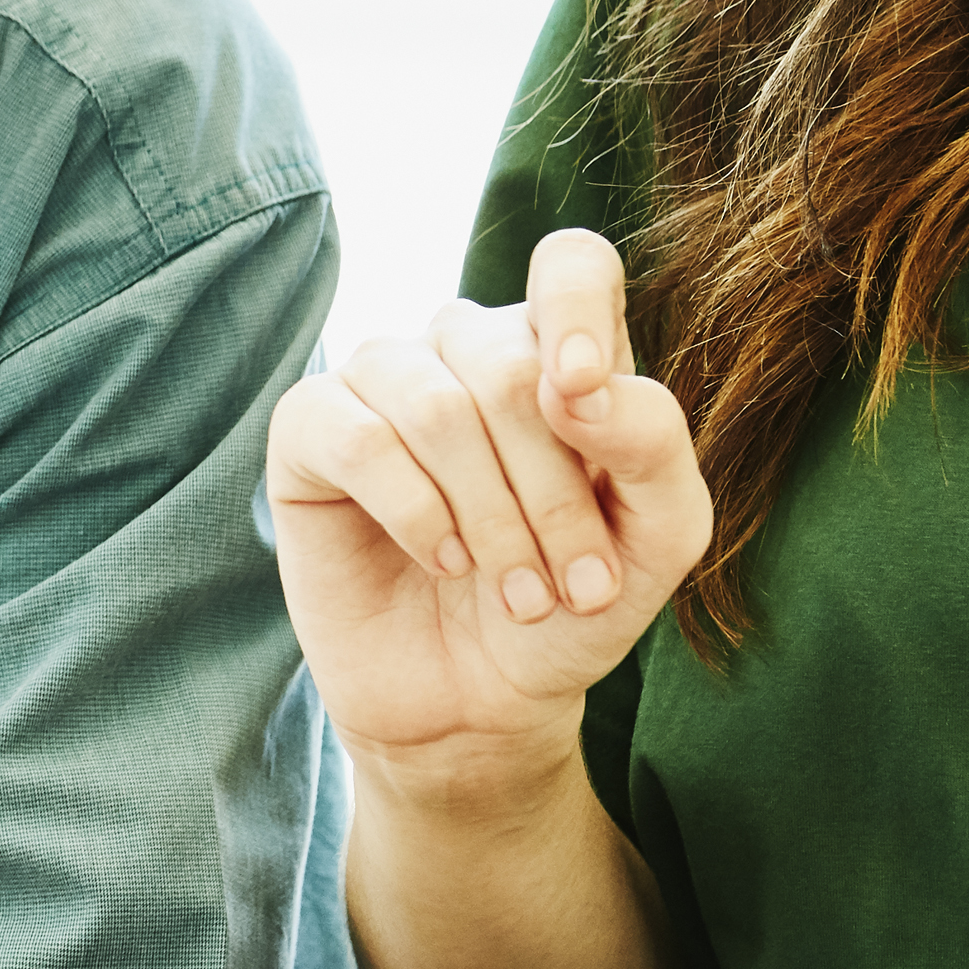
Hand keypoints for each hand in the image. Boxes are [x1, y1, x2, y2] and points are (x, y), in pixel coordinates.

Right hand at [263, 229, 710, 782]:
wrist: (483, 702)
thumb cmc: (572, 606)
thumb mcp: (658, 539)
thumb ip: (653, 446)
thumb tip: (577, 383)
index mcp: (557, 351)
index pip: (571, 266)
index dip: (575, 312)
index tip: (582, 398)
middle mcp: (466, 348)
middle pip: (507, 364)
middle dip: (551, 494)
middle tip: (572, 586)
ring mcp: (383, 380)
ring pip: (435, 405)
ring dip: (491, 519)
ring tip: (518, 594)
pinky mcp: (310, 430)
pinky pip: (358, 438)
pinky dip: (415, 513)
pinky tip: (445, 561)